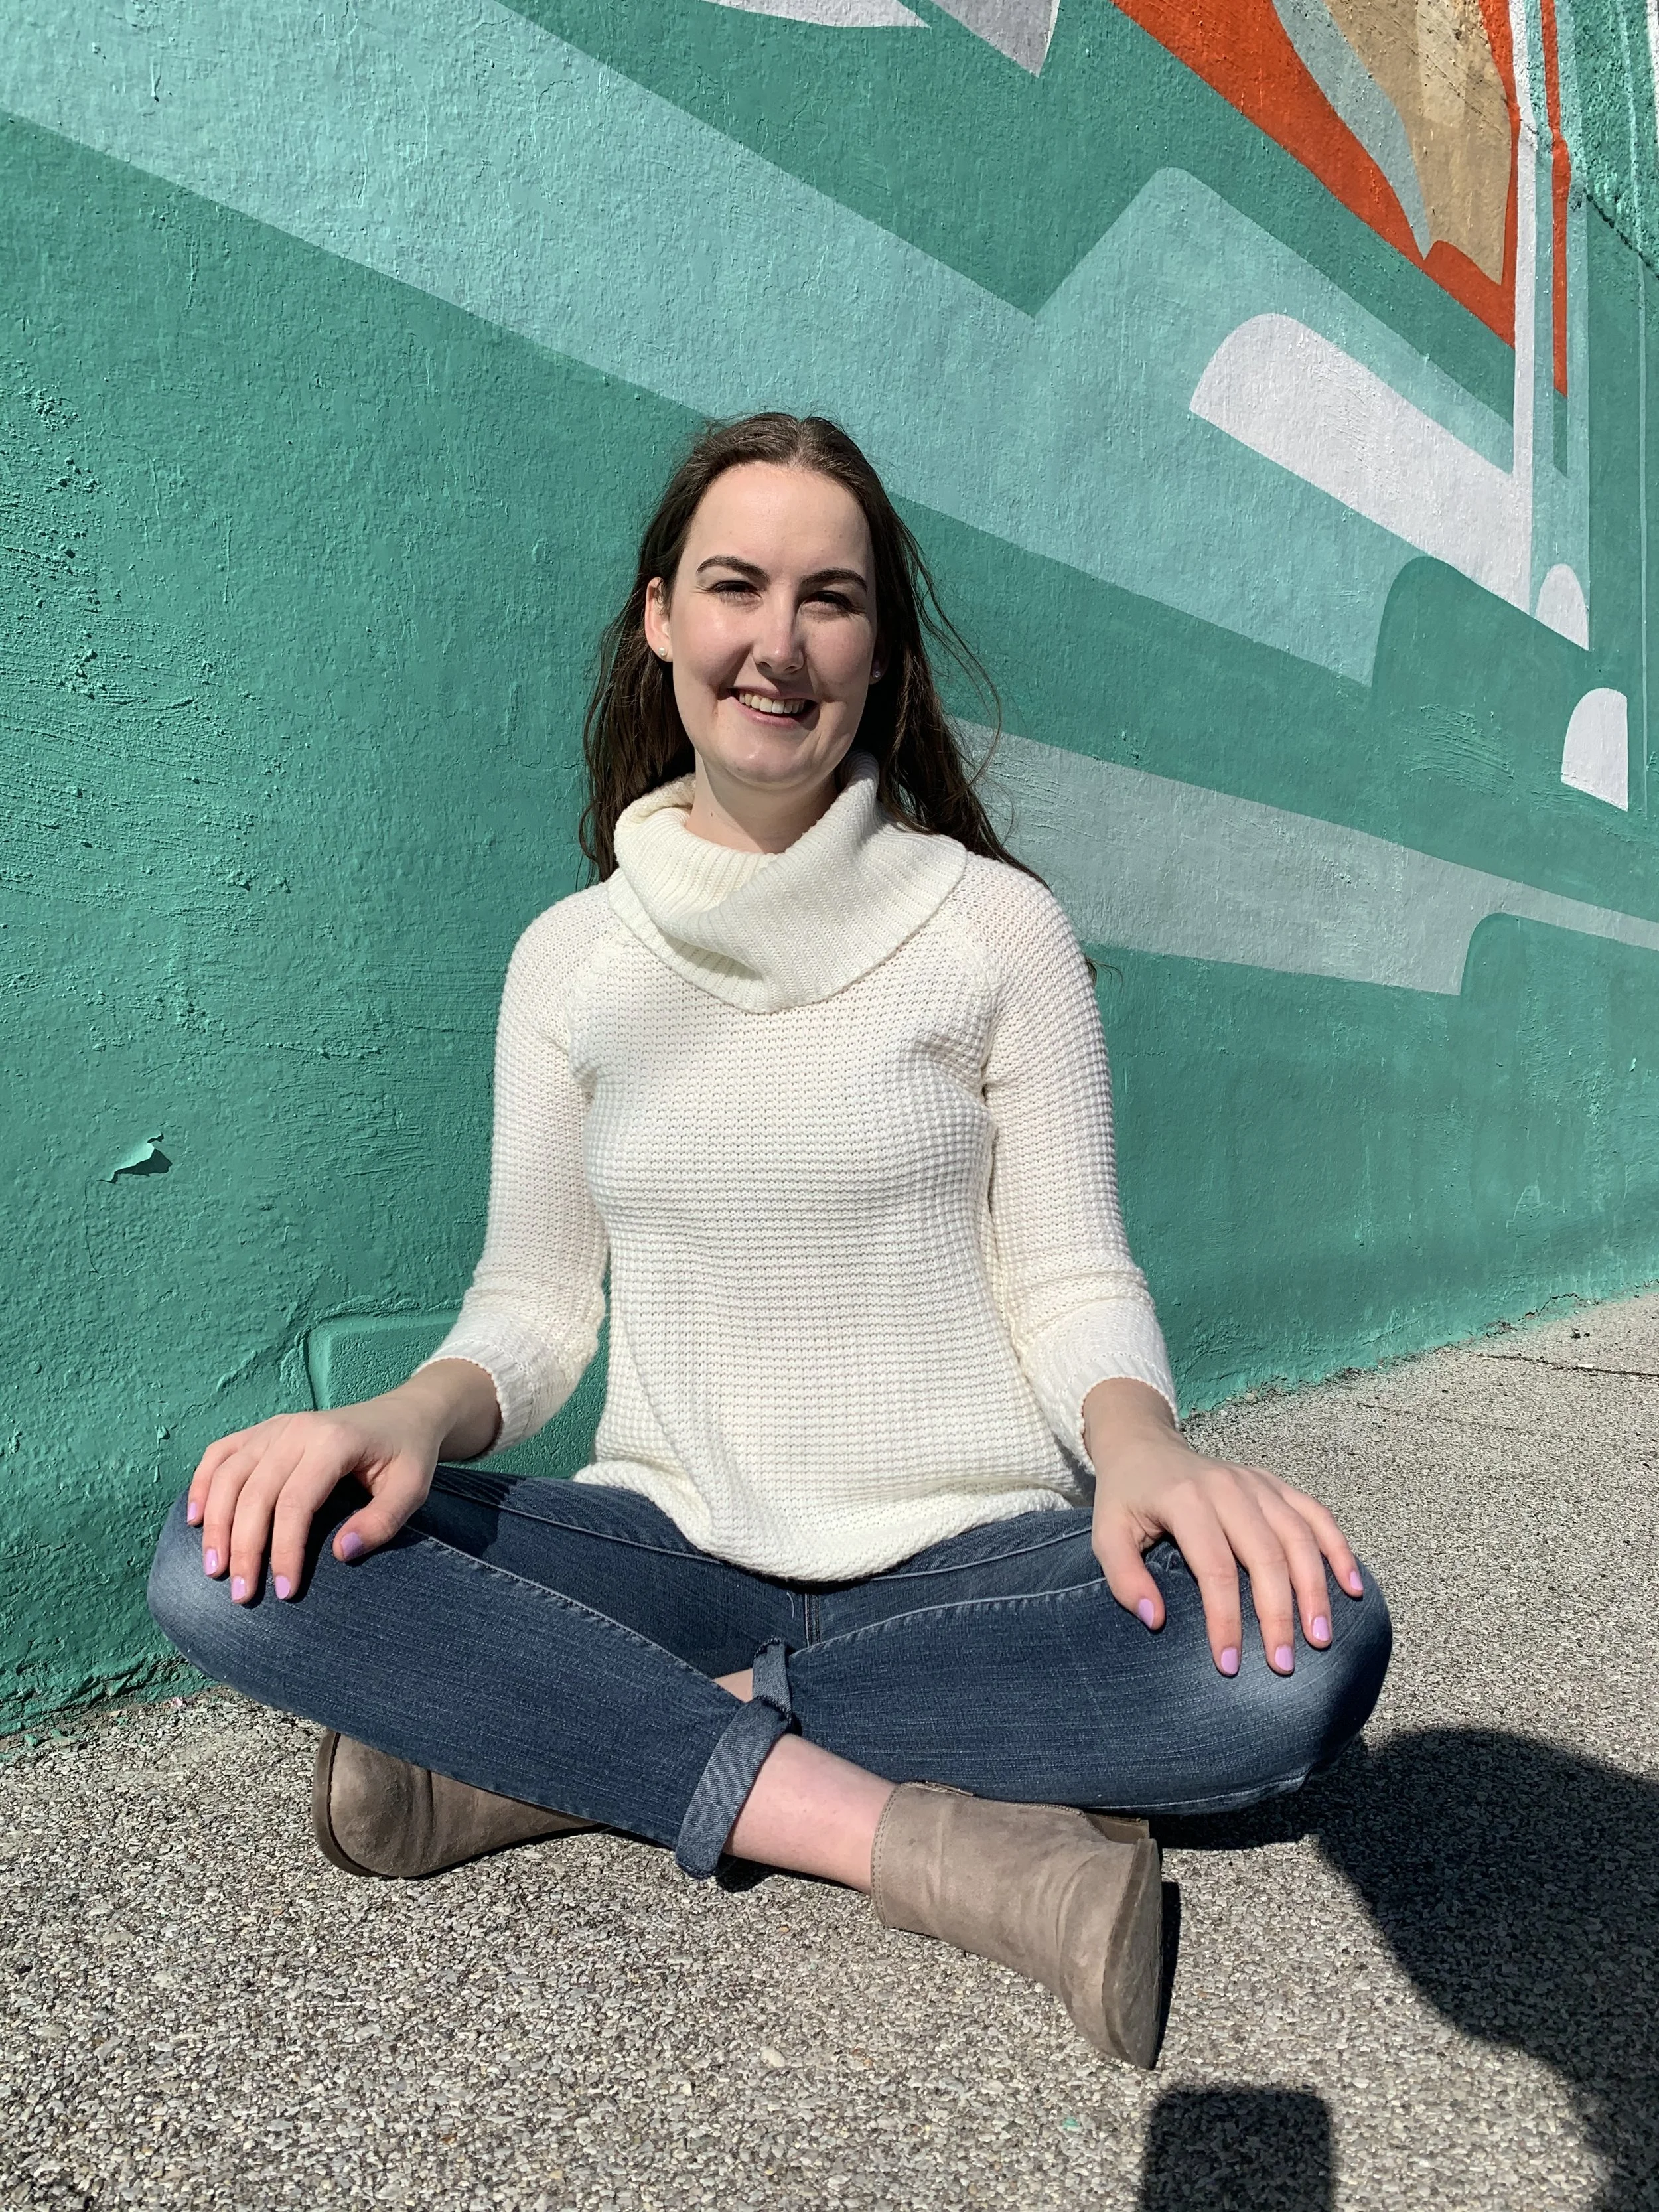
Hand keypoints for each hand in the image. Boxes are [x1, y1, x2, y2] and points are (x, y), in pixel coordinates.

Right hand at [186, 1360, 499, 1604]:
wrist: (403, 1414)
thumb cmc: (407, 1455)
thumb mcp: (412, 1489)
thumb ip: (382, 1522)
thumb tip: (340, 1554)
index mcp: (333, 1442)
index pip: (295, 1503)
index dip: (285, 1550)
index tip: (285, 1591)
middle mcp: (296, 1430)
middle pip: (254, 1493)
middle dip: (243, 1548)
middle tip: (241, 1594)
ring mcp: (275, 1426)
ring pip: (228, 1475)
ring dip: (214, 1523)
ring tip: (214, 1569)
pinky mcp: (263, 1430)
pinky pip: (220, 1453)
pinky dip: (201, 1484)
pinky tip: (194, 1519)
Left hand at [1083, 1378, 1364, 1676]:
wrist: (1143, 1446)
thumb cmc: (1127, 1498)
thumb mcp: (1105, 1535)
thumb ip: (1124, 1578)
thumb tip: (1155, 1621)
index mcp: (1186, 1501)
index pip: (1215, 1570)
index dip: (1226, 1621)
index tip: (1230, 1666)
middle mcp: (1228, 1488)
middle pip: (1266, 1556)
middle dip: (1278, 1615)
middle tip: (1284, 1664)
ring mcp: (1257, 1483)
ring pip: (1299, 1537)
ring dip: (1315, 1589)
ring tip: (1321, 1637)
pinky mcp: (1274, 1484)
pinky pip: (1315, 1514)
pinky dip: (1338, 1548)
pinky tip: (1351, 1586)